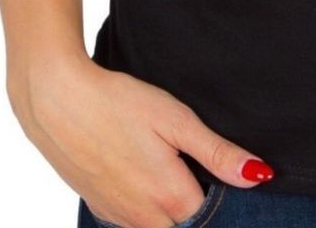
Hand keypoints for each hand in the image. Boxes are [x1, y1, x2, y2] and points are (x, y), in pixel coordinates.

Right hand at [9, 50, 272, 227]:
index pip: (211, 215)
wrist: (56, 101)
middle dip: (196, 203)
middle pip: (185, 224)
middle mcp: (144, 219)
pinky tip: (140, 169)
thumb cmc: (117, 102)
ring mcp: (118, 217)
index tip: (221, 170)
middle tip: (192, 162)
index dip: (221, 192)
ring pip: (159, 226)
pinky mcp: (99, 208)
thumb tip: (259, 176)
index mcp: (170, 196)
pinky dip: (145, 206)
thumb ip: (217, 153)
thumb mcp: (176, 119)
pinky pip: (133, 221)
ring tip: (166, 162)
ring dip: (170, 206)